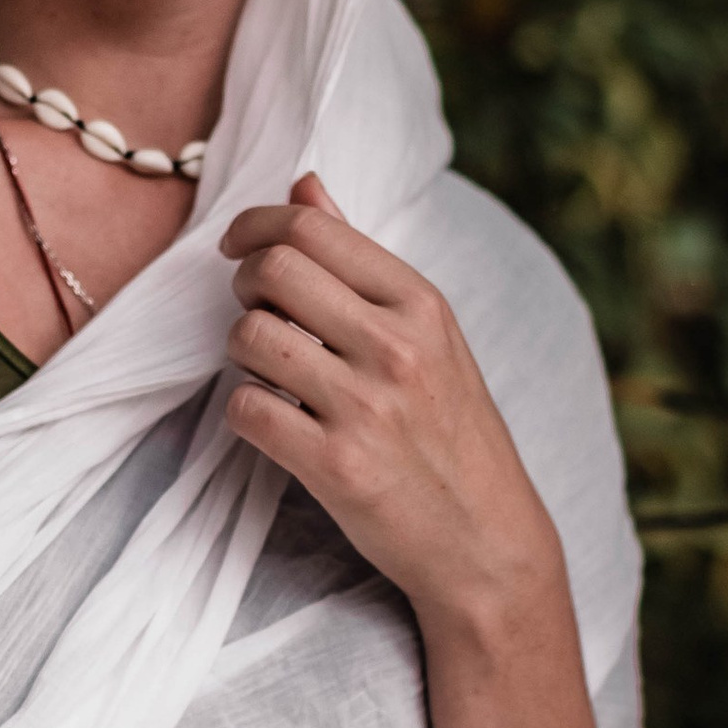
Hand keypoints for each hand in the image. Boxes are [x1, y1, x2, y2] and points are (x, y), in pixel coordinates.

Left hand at [219, 175, 560, 634]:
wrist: (488, 541)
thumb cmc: (452, 432)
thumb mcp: (429, 335)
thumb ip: (361, 260)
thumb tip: (304, 185)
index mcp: (422, 303)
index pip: (311, 229)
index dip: (255, 228)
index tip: (239, 248)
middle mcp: (396, 347)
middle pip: (272, 271)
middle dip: (243, 287)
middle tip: (256, 313)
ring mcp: (367, 408)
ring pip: (249, 338)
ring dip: (241, 352)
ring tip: (270, 371)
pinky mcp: (336, 467)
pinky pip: (247, 411)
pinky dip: (246, 412)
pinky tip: (275, 421)